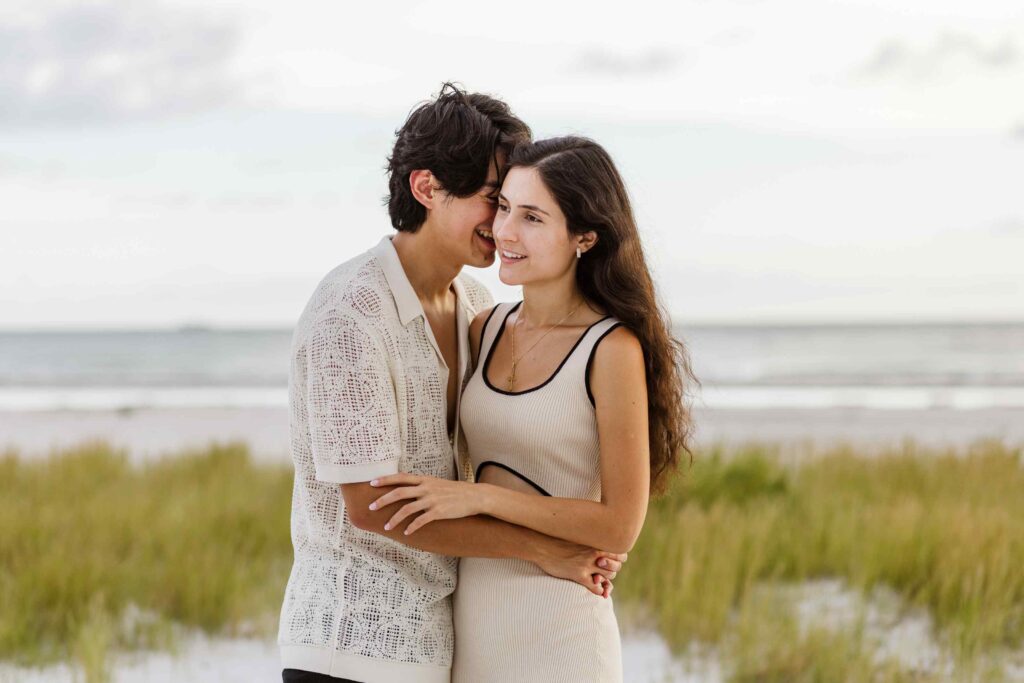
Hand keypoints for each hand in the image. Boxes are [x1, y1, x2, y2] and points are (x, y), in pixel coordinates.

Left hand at [368, 473, 484, 533]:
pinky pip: (421, 520)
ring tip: (387, 527)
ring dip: (395, 519)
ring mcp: (432, 500)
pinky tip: (406, 533)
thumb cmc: (455, 491)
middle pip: (399, 492)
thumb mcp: (437, 483)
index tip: (372, 483)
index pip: (401, 477)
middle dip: (383, 500)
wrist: (474, 496)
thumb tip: (407, 487)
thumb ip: (422, 485)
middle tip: (371, 507)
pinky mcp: (439, 512)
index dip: (385, 479)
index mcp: (425, 480)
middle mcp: (426, 488)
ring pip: (407, 509)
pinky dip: (412, 527)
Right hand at [532, 537, 627, 598]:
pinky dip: (599, 590)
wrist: (542, 544)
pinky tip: (594, 587)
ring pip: (608, 576)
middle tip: (605, 570)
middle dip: (612, 570)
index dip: (619, 559)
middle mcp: (595, 553)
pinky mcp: (578, 575)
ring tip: (598, 577)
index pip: (621, 553)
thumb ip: (592, 540)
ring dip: (605, 579)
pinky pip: (596, 587)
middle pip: (616, 566)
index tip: (612, 560)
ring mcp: (587, 564)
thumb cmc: (559, 538)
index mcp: (596, 541)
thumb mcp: (580, 535)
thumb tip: (602, 547)